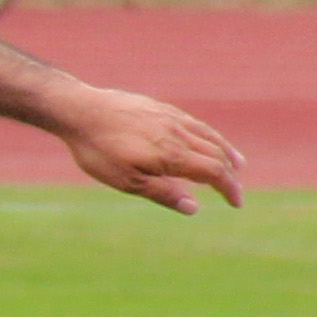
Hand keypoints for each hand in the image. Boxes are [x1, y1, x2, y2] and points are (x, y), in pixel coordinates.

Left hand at [57, 85, 244, 216]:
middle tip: (234, 191)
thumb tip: (194, 208)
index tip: (236, 203)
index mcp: (172, 155)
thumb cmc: (99, 149)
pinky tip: (204, 138)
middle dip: (229, 174)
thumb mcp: (126, 180)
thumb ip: (162, 193)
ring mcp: (170, 118)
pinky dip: (208, 134)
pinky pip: (193, 123)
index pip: (214, 173)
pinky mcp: (159, 108)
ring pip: (208, 135)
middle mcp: (178, 134)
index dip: (229, 189)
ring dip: (225, 151)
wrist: (79, 110)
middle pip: (215, 154)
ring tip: (236, 163)